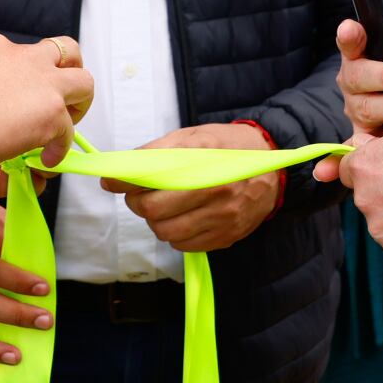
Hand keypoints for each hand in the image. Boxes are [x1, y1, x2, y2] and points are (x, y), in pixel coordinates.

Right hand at [0, 34, 92, 167]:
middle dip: (72, 73)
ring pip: (85, 82)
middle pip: (68, 51)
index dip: (35, 74)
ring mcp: (44, 82)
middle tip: (64, 99)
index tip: (31, 93)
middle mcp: (25, 57)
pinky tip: (46, 158)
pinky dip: (60, 147)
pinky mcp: (53, 110)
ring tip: (66, 127)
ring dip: (79, 105)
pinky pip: (69, 131)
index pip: (30, 53)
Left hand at [102, 123, 281, 252]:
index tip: (111, 181)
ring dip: (156, 221)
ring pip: (167, 232)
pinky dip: (175, 235)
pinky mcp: (227, 236)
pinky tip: (181, 219)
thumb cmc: (227, 148)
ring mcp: (224, 216)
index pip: (151, 176)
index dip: (124, 182)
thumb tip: (120, 170)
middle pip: (154, 209)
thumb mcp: (193, 136)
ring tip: (163, 207)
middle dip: (137, 203)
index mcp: (205, 158)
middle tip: (140, 195)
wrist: (272, 167)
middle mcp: (216, 189)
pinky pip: (185, 245)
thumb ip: (156, 152)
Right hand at [326, 0, 382, 146]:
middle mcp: (356, 79)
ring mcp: (360, 109)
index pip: (350, 41)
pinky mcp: (368, 138)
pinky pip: (360, 147)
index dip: (349, 37)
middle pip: (357, 77)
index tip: (352, 30)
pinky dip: (359, 152)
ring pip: (367, 108)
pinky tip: (363, 156)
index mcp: (366, 50)